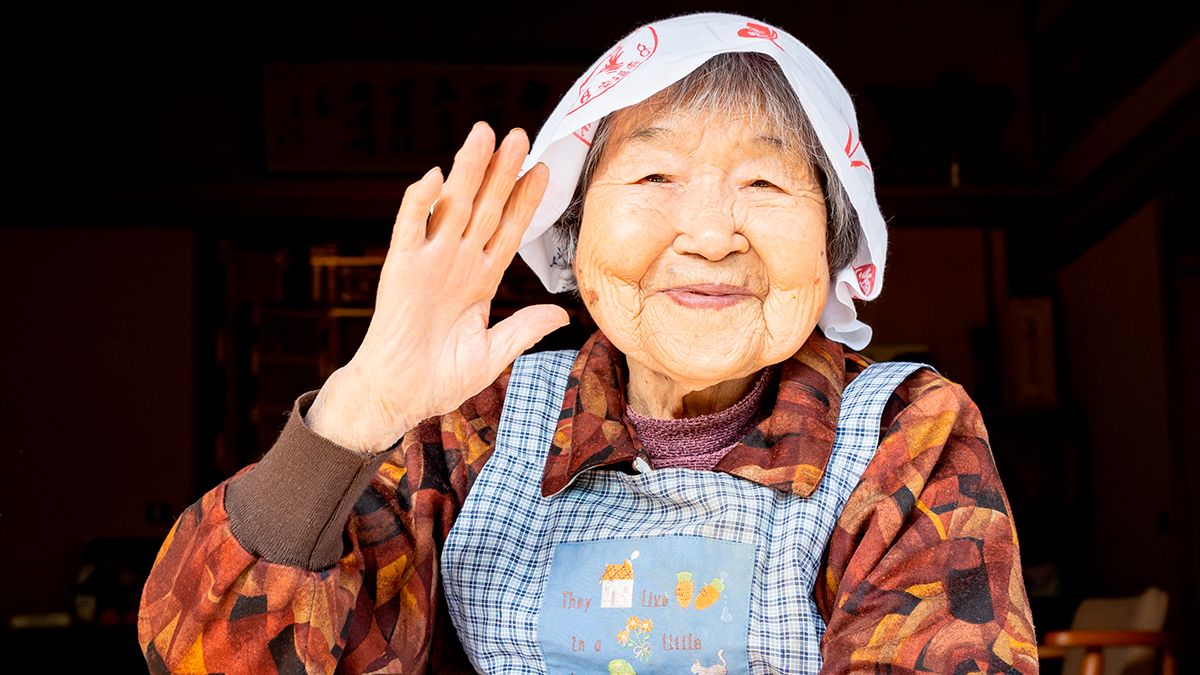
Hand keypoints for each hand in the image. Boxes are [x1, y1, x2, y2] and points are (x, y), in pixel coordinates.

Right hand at [306, 122, 567, 451]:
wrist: (400, 397)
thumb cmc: (440, 380)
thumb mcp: (493, 354)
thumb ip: (523, 329)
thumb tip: (560, 313)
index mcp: (480, 280)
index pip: (508, 230)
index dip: (525, 201)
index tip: (542, 171)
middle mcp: (457, 262)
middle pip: (485, 207)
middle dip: (502, 172)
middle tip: (519, 136)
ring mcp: (429, 261)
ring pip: (452, 206)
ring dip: (467, 171)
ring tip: (484, 136)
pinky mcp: (401, 268)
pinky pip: (410, 226)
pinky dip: (420, 201)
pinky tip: (436, 175)